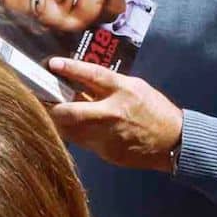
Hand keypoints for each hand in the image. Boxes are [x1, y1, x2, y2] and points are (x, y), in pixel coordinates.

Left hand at [48, 58, 183, 171]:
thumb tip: (80, 83)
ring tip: (53, 112)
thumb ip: (108, 86)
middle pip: (71, 111)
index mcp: (123, 91)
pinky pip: (81, 142)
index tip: (53, 64)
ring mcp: (108, 136)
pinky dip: (74, 133)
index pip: (92, 75)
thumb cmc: (153, 109)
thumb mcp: (134, 88)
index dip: (71, 68)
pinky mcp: (106, 153)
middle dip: (52, 107)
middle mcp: (113, 114)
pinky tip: (73, 127)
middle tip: (42, 98)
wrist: (173, 142)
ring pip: (70, 130)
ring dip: (59, 121)